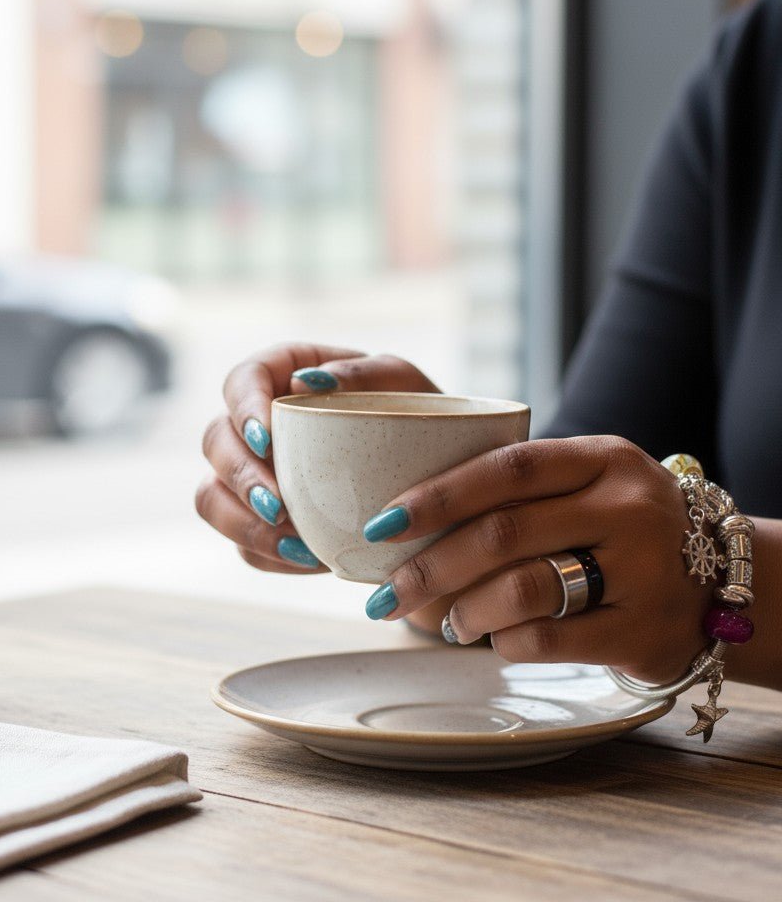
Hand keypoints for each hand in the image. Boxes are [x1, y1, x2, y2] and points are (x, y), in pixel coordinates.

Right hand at [196, 343, 439, 574]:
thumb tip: (306, 380)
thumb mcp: (408, 386)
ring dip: (242, 524)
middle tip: (278, 506)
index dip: (242, 409)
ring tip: (293, 543)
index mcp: (283, 375)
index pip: (241, 381)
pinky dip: (268, 555)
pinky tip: (308, 559)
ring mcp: (252, 474)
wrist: (434, 483)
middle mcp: (256, 423)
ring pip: (211, 497)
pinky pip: (243, 544)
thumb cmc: (420, 419)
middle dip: (240, 477)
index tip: (267, 439)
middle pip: (215, 442)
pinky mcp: (259, 522)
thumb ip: (368, 372)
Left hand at [360, 436, 714, 682]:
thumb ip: (518, 490)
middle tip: (387, 593)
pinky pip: (551, 639)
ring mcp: (645, 570)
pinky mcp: (645, 632)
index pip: (507, 467)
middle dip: (430, 566)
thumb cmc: (619, 528)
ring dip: (465, 610)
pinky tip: (493, 640)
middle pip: (504, 532)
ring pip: (524, 587)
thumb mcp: (586, 485)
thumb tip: (404, 518)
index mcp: (602, 458)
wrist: (719, 582)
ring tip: (445, 621)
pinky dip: (506, 642)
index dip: (437, 495)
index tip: (381, 523)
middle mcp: (628, 507)